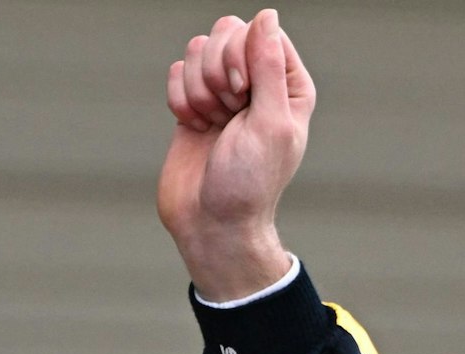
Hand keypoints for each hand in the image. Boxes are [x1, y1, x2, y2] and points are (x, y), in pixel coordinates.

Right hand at [158, 9, 314, 301]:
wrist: (212, 223)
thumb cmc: (249, 183)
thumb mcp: (269, 123)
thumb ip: (269, 66)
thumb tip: (267, 16)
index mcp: (288, 85)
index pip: (261, 31)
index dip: (242, 54)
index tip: (242, 94)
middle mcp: (257, 82)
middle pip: (226, 31)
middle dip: (216, 71)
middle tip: (227, 114)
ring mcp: (223, 91)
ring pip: (197, 49)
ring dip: (197, 89)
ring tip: (211, 125)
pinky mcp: (192, 102)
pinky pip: (176, 71)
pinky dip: (180, 100)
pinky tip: (194, 129)